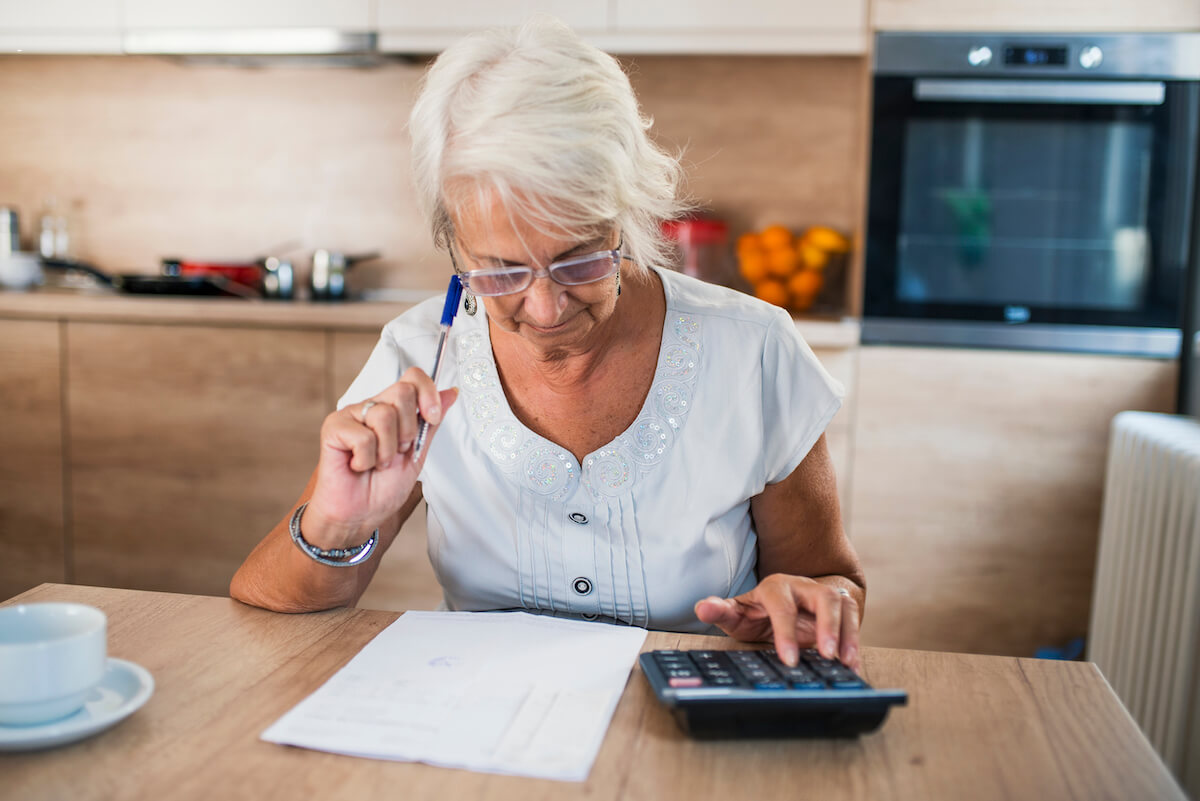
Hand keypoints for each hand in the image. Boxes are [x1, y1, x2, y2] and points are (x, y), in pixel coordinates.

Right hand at [305, 366, 457, 546]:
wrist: (359, 516)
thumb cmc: (382, 487)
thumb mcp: (417, 454)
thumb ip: (431, 423)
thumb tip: (452, 392)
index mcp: (393, 409)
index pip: (413, 378)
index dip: (427, 393)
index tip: (431, 417)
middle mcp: (372, 406)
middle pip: (402, 391)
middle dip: (408, 430)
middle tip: (397, 452)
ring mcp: (351, 414)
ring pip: (384, 415)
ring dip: (387, 450)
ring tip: (377, 463)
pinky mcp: (333, 427)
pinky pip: (363, 436)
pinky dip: (366, 459)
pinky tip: (357, 466)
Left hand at [694, 573, 860, 669]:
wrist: (784, 601)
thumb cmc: (758, 611)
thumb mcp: (737, 614)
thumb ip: (721, 611)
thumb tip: (702, 608)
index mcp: (775, 587)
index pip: (781, 606)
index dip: (786, 632)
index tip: (789, 659)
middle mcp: (803, 587)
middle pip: (822, 597)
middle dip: (827, 625)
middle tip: (827, 655)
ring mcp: (824, 594)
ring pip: (843, 605)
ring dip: (847, 633)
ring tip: (846, 661)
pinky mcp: (841, 606)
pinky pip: (854, 618)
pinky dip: (855, 640)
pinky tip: (852, 664)